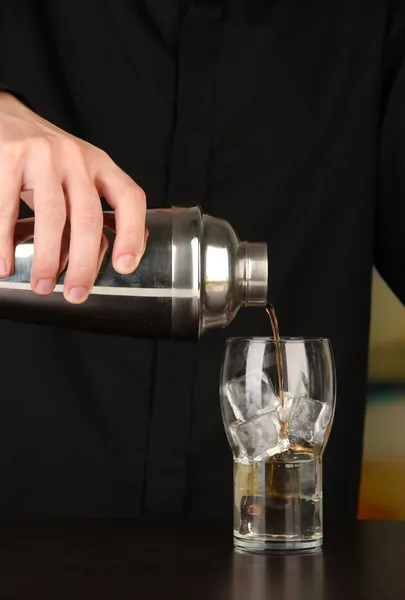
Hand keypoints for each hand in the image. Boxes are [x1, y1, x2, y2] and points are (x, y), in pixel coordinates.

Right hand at [0, 92, 145, 302]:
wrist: (6, 117)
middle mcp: (77, 158)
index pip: (130, 198)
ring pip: (52, 215)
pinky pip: (7, 207)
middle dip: (83, 263)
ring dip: (47, 257)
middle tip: (76, 293)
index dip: (133, 235)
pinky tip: (4, 264)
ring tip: (42, 286)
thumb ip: (91, 210)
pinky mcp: (10, 157)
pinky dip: (4, 241)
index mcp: (101, 165)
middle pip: (89, 216)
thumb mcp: (78, 176)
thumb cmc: (47, 160)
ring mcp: (44, 155)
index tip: (124, 267)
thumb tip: (100, 261)